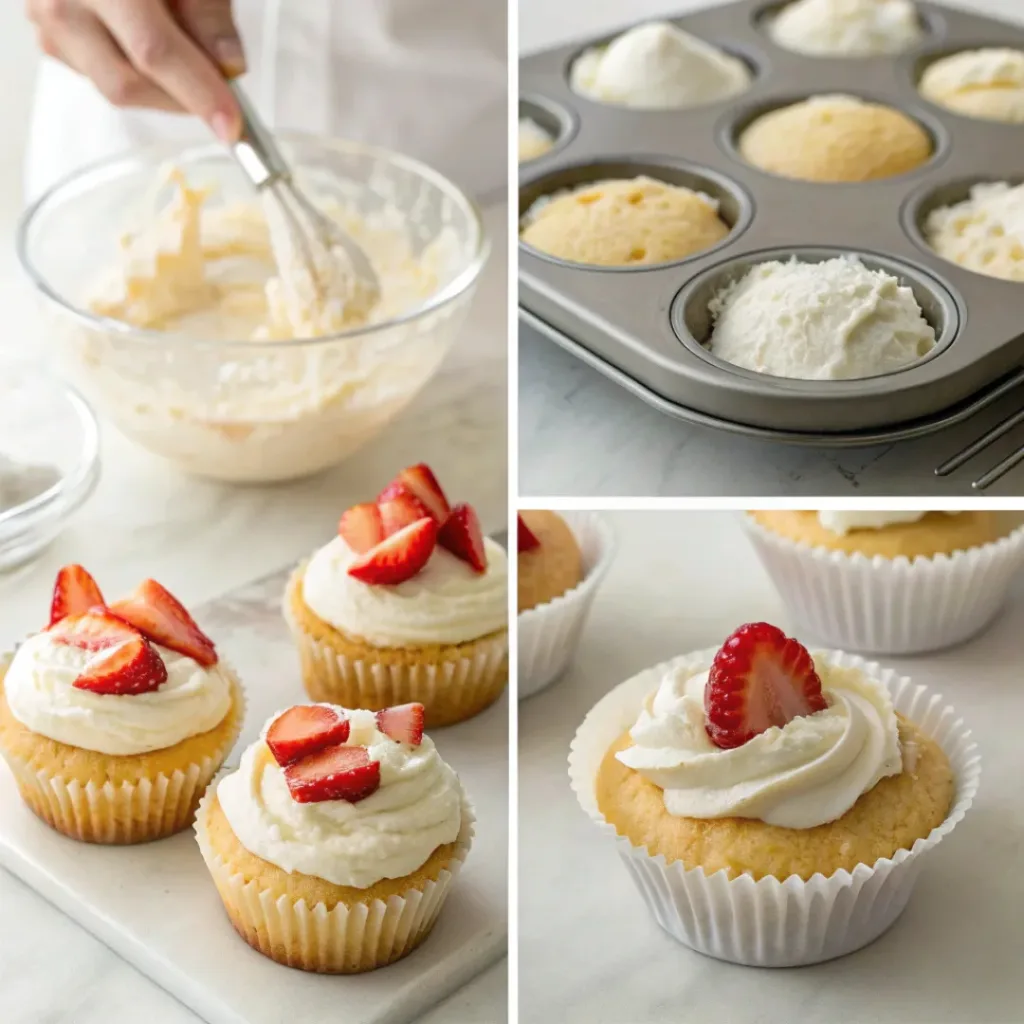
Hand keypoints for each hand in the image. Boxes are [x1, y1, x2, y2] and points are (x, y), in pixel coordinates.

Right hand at [26, 0, 244, 140]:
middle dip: (181, 99)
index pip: (153, 51)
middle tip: (218, 89)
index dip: (197, 92)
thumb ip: (209, 10)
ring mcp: (46, 18)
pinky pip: (99, 76)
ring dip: (160, 87)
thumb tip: (228, 65)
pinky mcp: (50, 36)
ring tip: (183, 51)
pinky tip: (147, 41)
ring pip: (112, 86)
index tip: (231, 125)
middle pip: (127, 84)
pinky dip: (136, 72)